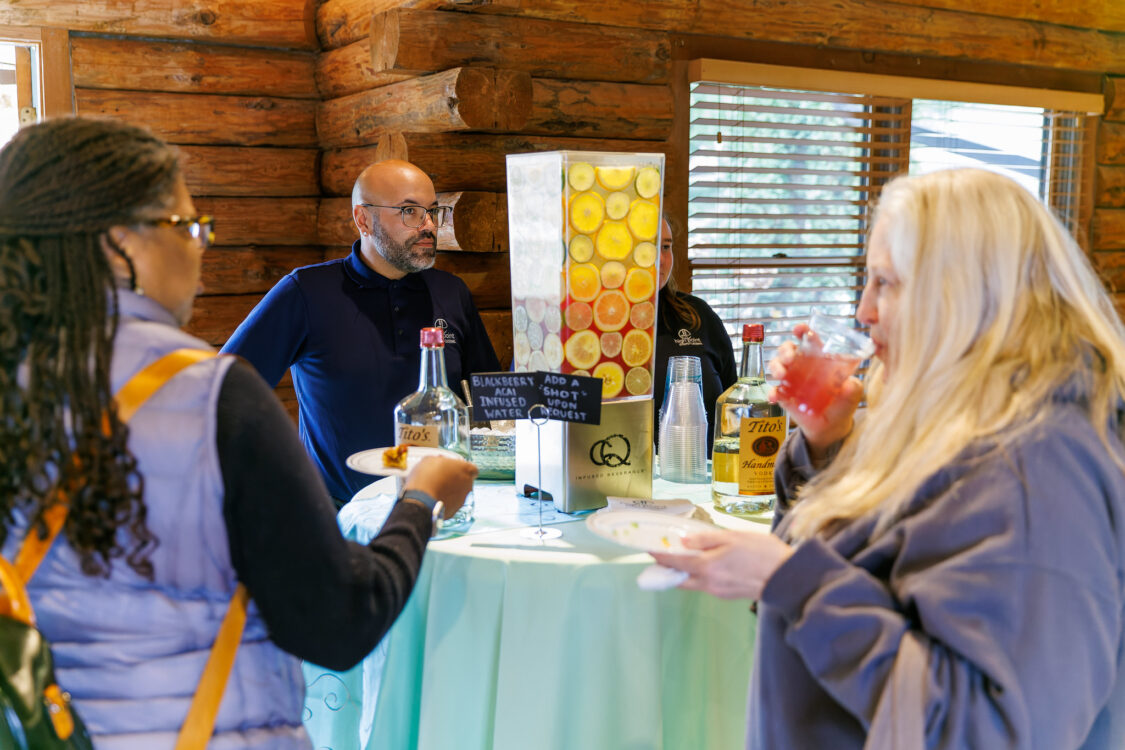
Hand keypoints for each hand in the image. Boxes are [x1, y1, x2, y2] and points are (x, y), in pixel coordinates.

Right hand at [403, 455, 476, 517]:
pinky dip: (444, 502)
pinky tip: (433, 499)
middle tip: (441, 477)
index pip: (473, 469)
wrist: (421, 500)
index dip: (462, 468)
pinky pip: (450, 504)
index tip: (453, 468)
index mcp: (466, 470)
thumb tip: (438, 462)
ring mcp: (462, 499)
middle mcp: (468, 485)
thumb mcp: (430, 460)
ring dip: (449, 491)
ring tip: (434, 489)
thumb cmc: (427, 477)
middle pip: (465, 481)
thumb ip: (440, 461)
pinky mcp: (454, 511)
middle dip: (455, 480)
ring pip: (458, 494)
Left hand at [650, 529, 792, 600]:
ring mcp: (718, 591)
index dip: (661, 556)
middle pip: (680, 578)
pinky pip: (706, 585)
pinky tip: (706, 565)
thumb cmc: (762, 553)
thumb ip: (706, 540)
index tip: (650, 550)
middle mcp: (709, 583)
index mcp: (708, 566)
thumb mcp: (733, 537)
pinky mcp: (727, 595)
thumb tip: (684, 542)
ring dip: (684, 573)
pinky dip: (699, 576)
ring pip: (693, 583)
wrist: (786, 578)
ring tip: (681, 558)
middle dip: (668, 569)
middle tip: (661, 557)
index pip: (676, 562)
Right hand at [768, 324, 860, 459]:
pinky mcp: (784, 395)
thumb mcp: (852, 394)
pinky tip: (774, 397)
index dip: (802, 331)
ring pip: (776, 365)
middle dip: (785, 350)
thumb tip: (849, 385)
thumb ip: (853, 388)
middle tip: (789, 358)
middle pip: (788, 349)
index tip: (798, 330)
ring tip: (781, 375)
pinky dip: (771, 392)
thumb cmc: (842, 403)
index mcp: (819, 358)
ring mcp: (791, 379)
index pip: (809, 339)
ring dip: (776, 366)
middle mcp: (802, 365)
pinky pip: (773, 390)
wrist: (831, 427)